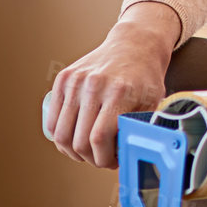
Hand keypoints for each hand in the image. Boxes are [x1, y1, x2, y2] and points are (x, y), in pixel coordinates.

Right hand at [45, 2, 177, 167]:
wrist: (134, 44)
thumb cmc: (145, 76)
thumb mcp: (154, 102)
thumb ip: (142, 128)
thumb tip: (133, 157)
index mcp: (119, 92)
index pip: (99, 139)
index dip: (103, 159)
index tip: (112, 162)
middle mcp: (94, 86)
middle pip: (79, 140)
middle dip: (90, 159)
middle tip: (101, 159)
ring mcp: (75, 82)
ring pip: (61, 134)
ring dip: (73, 152)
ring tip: (87, 152)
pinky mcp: (63, 79)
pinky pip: (52, 120)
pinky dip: (60, 137)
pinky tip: (75, 139)